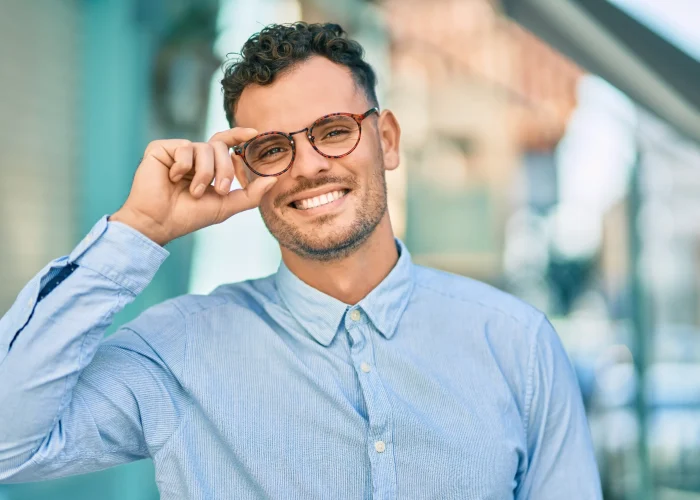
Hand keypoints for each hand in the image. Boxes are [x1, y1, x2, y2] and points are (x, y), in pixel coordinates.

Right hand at [109, 128, 275, 245]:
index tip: (254, 132)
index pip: (226, 144)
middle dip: (225, 169)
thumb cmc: (190, 216)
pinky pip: (184, 147)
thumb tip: (274, 180)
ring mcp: (177, 152)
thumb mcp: (225, 206)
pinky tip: (172, 178)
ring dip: (204, 173)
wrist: (159, 222)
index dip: (239, 135)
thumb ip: (250, 194)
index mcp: (208, 166)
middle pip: (219, 146)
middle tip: (220, 190)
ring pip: (204, 148)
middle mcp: (193, 156)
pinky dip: (183, 166)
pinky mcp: (161, 149)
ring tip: (193, 191)